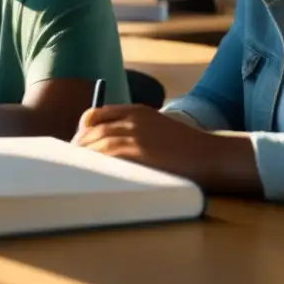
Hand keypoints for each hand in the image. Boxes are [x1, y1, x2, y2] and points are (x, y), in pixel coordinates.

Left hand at [73, 104, 220, 181]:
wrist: (211, 155)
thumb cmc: (188, 147)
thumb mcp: (158, 129)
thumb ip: (135, 132)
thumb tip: (109, 147)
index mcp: (136, 111)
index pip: (96, 115)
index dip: (82, 130)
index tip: (77, 144)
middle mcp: (132, 119)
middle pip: (92, 129)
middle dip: (79, 145)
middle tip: (72, 161)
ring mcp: (135, 134)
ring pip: (97, 142)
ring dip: (83, 156)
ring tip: (77, 169)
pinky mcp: (138, 152)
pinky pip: (107, 155)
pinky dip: (95, 162)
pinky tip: (90, 172)